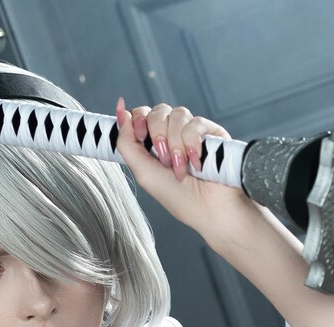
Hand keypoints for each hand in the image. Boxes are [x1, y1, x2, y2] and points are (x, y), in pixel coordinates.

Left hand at [114, 98, 254, 239]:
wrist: (209, 209)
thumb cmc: (178, 197)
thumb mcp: (142, 171)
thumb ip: (126, 141)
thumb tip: (120, 110)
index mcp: (155, 143)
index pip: (142, 114)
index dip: (138, 119)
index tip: (140, 136)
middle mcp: (174, 135)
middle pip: (158, 111)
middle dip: (157, 134)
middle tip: (165, 160)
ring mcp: (194, 133)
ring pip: (178, 114)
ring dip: (176, 142)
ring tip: (181, 166)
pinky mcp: (213, 133)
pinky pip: (196, 123)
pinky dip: (192, 142)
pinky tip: (196, 161)